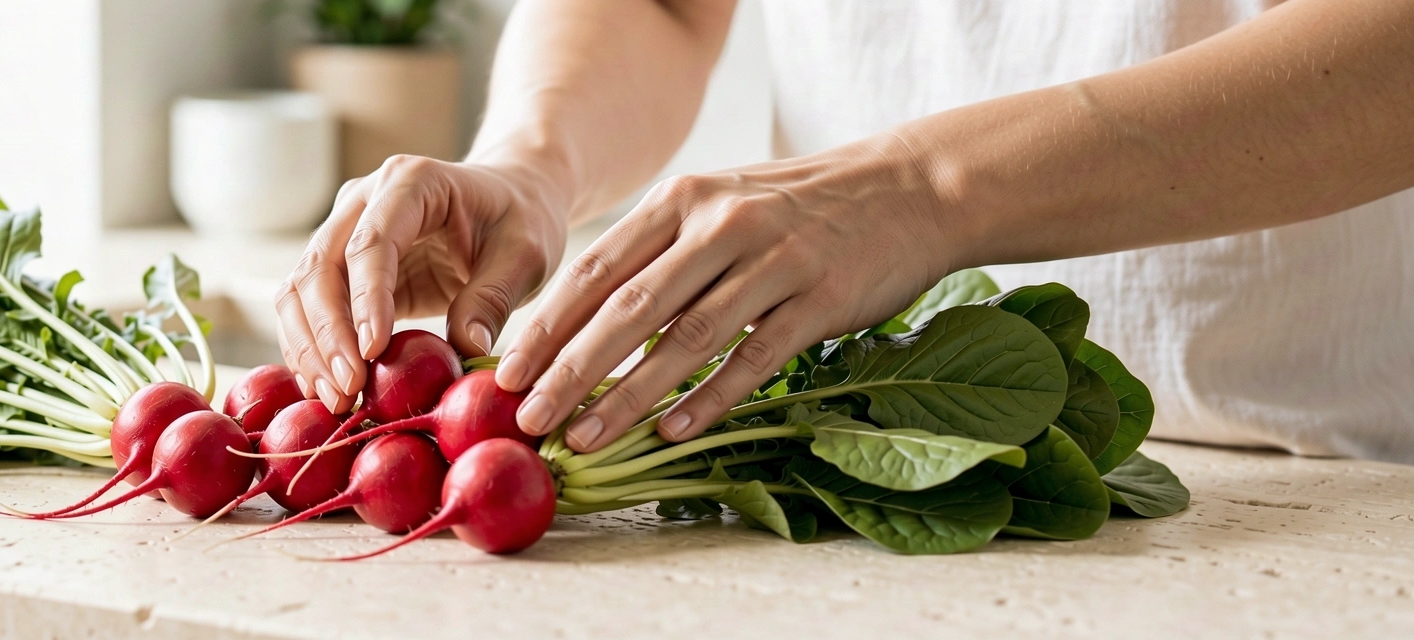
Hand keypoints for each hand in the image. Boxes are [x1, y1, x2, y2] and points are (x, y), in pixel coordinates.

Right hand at [277, 155, 569, 411]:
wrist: (508, 199)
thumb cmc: (519, 220)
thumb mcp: (525, 255)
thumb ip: (494, 298)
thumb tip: (466, 348)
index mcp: (411, 181)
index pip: (372, 242)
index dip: (365, 300)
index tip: (372, 352)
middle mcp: (364, 199)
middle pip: (320, 266)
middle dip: (327, 333)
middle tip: (348, 389)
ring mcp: (343, 229)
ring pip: (300, 288)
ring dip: (309, 347)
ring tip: (335, 398)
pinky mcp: (339, 265)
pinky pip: (306, 307)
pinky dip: (310, 348)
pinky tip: (327, 388)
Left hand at [495, 140, 959, 451]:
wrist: (908, 188)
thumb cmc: (795, 207)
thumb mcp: (718, 204)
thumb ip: (656, 251)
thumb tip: (578, 316)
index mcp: (682, 200)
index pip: (597, 268)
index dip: (547, 324)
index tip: (506, 372)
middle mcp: (720, 226)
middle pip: (628, 307)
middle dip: (570, 368)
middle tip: (528, 417)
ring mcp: (772, 262)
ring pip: (684, 338)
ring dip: (627, 396)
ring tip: (584, 437)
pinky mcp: (819, 300)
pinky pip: (753, 358)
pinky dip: (709, 399)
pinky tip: (671, 433)